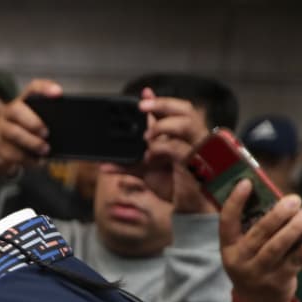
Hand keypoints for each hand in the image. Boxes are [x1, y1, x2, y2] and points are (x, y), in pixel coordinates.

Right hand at [0, 78, 61, 176]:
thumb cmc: (22, 135)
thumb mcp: (31, 125)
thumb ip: (45, 122)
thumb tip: (66, 129)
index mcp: (21, 103)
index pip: (32, 88)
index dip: (44, 88)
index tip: (59, 93)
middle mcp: (7, 113)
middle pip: (16, 110)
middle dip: (33, 121)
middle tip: (47, 133)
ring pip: (13, 134)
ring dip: (31, 143)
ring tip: (45, 150)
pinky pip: (10, 153)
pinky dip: (26, 159)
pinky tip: (36, 162)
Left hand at [135, 89, 211, 211]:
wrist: (189, 208)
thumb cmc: (172, 186)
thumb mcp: (145, 173)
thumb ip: (128, 164)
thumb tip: (104, 164)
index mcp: (183, 137)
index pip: (177, 110)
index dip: (161, 100)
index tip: (143, 94)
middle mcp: (193, 139)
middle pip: (186, 110)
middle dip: (163, 104)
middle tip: (142, 106)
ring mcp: (198, 150)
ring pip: (188, 124)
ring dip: (164, 125)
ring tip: (147, 136)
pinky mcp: (197, 163)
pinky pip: (182, 148)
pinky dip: (164, 148)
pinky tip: (151, 155)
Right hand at [219, 180, 301, 301]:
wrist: (257, 301)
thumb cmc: (253, 262)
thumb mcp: (244, 248)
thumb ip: (254, 227)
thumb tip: (278, 198)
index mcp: (229, 248)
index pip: (227, 223)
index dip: (235, 202)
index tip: (246, 183)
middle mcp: (240, 261)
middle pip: (259, 234)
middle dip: (278, 214)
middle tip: (294, 199)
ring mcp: (259, 273)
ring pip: (278, 247)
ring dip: (295, 227)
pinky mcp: (279, 281)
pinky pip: (296, 261)